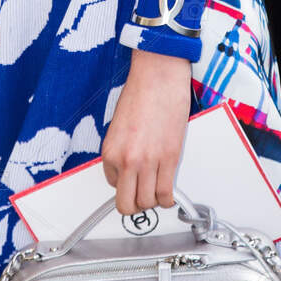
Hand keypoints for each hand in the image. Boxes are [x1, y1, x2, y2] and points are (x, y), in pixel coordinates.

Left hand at [101, 49, 191, 215]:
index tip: (132, 180)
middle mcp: (126, 160)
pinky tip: (169, 194)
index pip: (112, 184)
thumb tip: (129, 167)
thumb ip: (122, 149)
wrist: (159, 75)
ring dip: (153, 202)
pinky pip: (166, 193)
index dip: (124, 183)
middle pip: (127, 203)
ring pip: (148, 202)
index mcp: (110, 151)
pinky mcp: (169, 158)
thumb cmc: (141, 93)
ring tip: (157, 192)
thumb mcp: (119, 126)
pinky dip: (168, 199)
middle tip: (141, 198)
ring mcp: (149, 161)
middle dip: (135, 205)